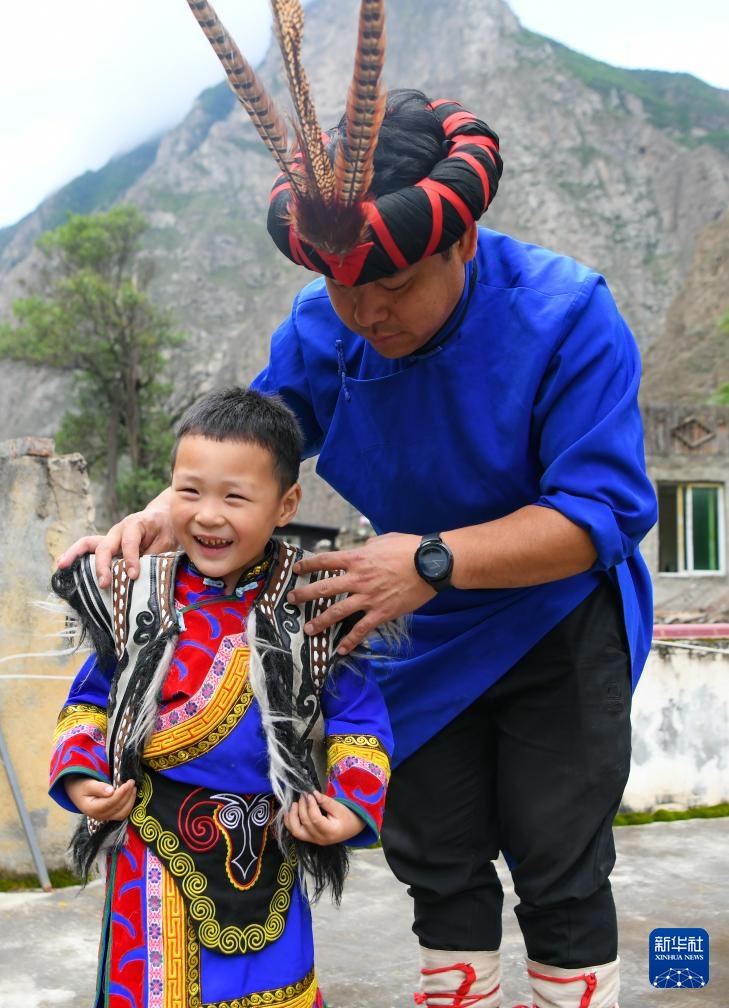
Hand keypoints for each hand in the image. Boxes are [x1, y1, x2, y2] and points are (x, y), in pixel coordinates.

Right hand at [56, 489, 175, 587]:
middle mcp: (118, 530)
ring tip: (61, 566)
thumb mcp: (166, 543)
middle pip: (105, 546)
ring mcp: (110, 537)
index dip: (130, 559)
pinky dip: (75, 557)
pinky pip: (87, 549)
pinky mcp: (106, 546)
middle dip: (103, 566)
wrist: (163, 518)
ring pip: (88, 543)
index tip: (133, 576)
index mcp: (136, 525)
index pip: (129, 542)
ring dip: (74, 555)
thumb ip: (154, 557)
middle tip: (105, 584)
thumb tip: (144, 576)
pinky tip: (64, 566)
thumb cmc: (165, 530)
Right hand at [63, 777, 137, 820]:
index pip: (111, 802)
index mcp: (92, 809)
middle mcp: (99, 816)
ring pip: (122, 813)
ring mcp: (104, 817)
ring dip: (130, 801)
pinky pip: (121, 813)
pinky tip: (130, 795)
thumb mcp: (87, 784)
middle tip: (132, 782)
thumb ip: (99, 788)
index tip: (129, 782)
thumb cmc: (81, 787)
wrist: (76, 792)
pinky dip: (128, 805)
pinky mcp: (109, 816)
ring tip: (133, 788)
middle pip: (118, 808)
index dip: (121, 793)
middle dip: (127, 795)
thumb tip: (111, 791)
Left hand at [283, 791, 363, 844]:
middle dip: (302, 807)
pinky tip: (288, 812)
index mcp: (330, 832)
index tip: (309, 794)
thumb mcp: (339, 808)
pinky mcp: (309, 838)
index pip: (315, 819)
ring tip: (294, 804)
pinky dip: (290, 822)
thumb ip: (326, 801)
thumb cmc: (347, 817)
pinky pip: (296, 832)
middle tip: (303, 796)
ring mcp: (313, 840)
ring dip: (292, 817)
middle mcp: (320, 839)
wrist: (350, 829)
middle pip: (305, 823)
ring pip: (296, 831)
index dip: (310, 806)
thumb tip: (313, 793)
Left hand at [288, 532, 432, 653]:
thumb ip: (368, 546)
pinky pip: (361, 629)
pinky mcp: (381, 612)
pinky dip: (350, 641)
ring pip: (337, 612)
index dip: (308, 564)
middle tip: (291, 600)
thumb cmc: (409, 548)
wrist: (431, 564)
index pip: (325, 561)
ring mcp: (369, 597)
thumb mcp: (384, 539)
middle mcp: (358, 579)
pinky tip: (340, 649)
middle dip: (304, 595)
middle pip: (324, 588)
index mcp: (358, 558)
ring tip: (308, 629)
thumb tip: (363, 548)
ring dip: (320, 621)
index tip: (297, 569)